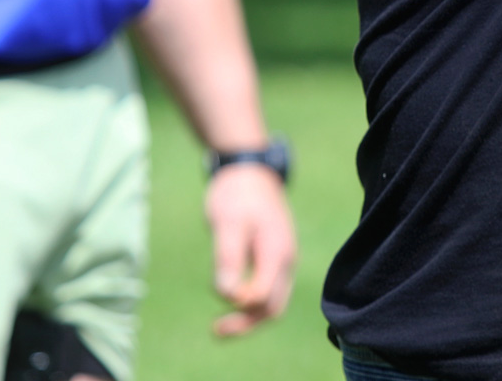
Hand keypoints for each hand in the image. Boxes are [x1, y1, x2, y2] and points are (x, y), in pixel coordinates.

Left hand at [206, 164, 296, 336]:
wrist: (249, 170)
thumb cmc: (237, 194)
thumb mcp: (228, 223)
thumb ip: (229, 259)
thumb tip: (228, 296)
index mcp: (277, 251)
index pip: (264, 295)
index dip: (242, 304)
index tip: (220, 293)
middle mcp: (285, 260)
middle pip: (273, 307)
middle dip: (247, 323)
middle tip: (216, 331)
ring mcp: (282, 260)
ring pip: (272, 302)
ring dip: (249, 316)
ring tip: (219, 327)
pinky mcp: (273, 258)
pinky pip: (268, 290)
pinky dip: (251, 302)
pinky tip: (231, 299)